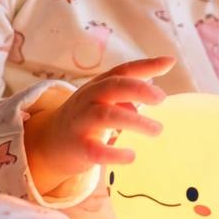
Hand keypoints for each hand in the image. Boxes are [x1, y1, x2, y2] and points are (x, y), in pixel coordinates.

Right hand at [24, 56, 175, 194]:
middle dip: (138, 89)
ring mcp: (81, 122)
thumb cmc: (87, 117)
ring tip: (157, 129)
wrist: (49, 142)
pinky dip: (113, 153)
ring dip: (134, 121)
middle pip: (113, 87)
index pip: (123, 70)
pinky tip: (131, 155)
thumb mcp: (104, 100)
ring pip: (106, 116)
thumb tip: (155, 90)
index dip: (146, 65)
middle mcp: (89, 99)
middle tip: (161, 98)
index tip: (169, 62)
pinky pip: (95, 150)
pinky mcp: (78, 147)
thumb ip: (129, 94)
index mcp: (99, 85)